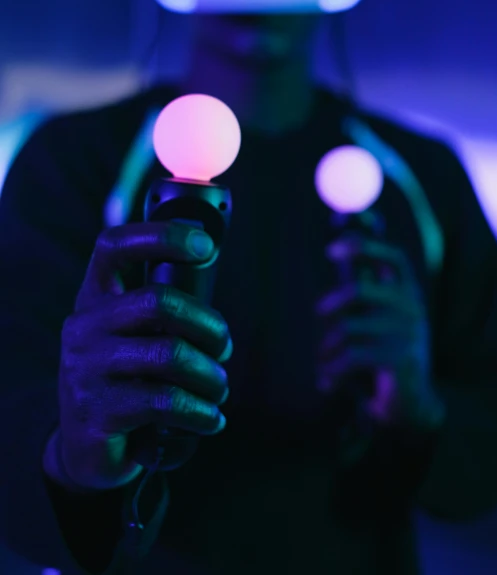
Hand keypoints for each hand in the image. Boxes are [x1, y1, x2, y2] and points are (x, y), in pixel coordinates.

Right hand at [53, 222, 232, 490]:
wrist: (84, 449)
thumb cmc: (125, 382)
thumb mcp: (132, 339)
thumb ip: (163, 317)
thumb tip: (218, 325)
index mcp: (94, 297)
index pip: (115, 246)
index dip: (161, 236)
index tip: (205, 244)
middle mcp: (84, 326)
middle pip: (159, 301)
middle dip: (208, 325)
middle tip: (224, 348)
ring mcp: (85, 369)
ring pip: (170, 355)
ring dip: (210, 374)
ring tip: (218, 388)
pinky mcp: (97, 412)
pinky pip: (167, 401)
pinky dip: (201, 411)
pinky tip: (210, 418)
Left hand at [316, 235, 444, 433]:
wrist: (414, 405)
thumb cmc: (386, 356)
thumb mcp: (379, 318)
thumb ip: (364, 288)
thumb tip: (338, 247)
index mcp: (408, 293)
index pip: (393, 258)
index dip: (364, 246)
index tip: (331, 249)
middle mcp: (411, 308)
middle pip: (358, 290)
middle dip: (330, 304)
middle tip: (319, 314)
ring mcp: (407, 334)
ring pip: (347, 328)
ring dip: (326, 349)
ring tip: (323, 364)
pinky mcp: (400, 359)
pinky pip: (351, 356)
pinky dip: (332, 371)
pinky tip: (327, 384)